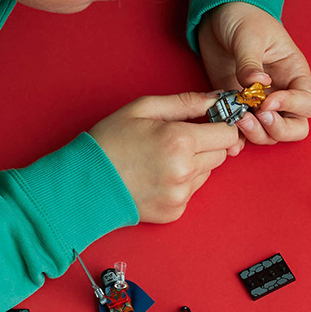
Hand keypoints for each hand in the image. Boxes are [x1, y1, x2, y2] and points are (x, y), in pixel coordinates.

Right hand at [89, 92, 244, 222]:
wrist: (82, 183)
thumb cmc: (109, 142)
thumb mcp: (143, 109)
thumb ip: (186, 102)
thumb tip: (218, 99)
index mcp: (180, 141)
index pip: (228, 134)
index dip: (220, 126)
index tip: (209, 123)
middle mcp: (185, 170)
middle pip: (222, 154)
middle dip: (207, 144)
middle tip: (178, 140)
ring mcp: (180, 194)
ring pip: (208, 172)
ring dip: (195, 163)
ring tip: (162, 159)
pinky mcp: (175, 211)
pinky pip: (192, 190)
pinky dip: (182, 182)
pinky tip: (157, 176)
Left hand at [197, 2, 310, 144]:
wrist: (219, 14)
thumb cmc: (244, 17)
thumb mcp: (249, 36)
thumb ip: (251, 62)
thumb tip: (258, 83)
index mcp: (294, 73)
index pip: (307, 102)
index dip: (291, 107)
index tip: (266, 101)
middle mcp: (282, 92)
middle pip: (296, 127)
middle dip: (278, 129)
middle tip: (256, 116)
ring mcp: (259, 101)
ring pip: (270, 134)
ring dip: (257, 133)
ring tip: (237, 118)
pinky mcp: (238, 105)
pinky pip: (243, 130)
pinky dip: (237, 138)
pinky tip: (227, 133)